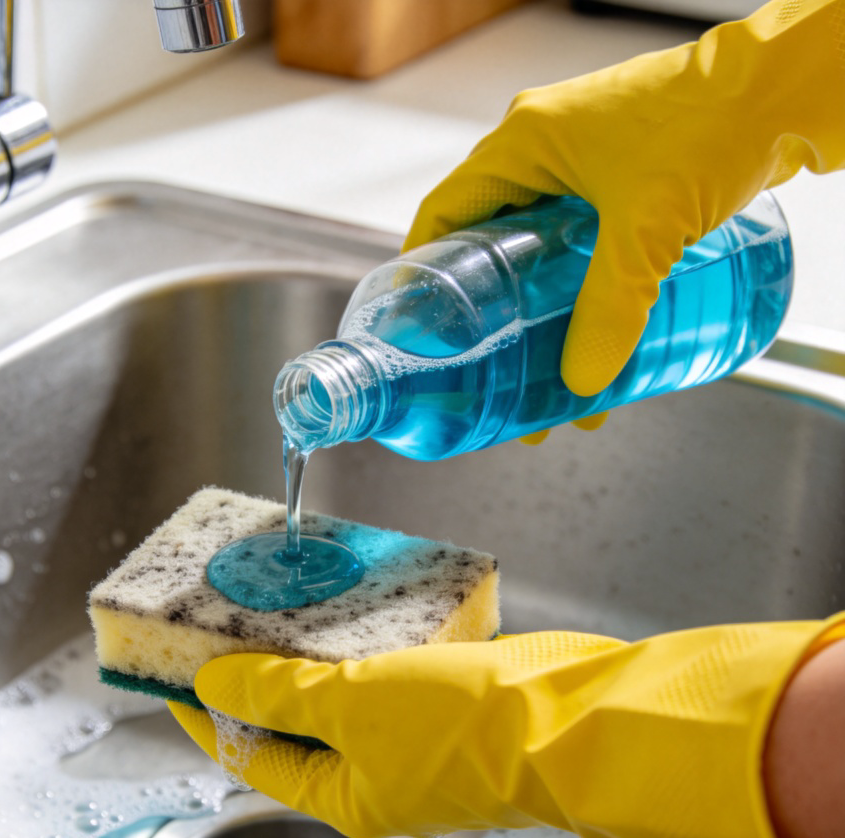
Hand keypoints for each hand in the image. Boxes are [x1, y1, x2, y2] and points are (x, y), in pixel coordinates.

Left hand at [169, 617, 843, 837]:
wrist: (571, 716)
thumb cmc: (462, 728)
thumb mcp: (353, 705)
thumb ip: (279, 691)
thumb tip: (213, 679)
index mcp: (343, 794)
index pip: (250, 755)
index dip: (206, 715)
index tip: (170, 675)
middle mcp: (373, 768)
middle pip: (292, 721)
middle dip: (256, 674)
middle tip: (221, 622)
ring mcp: (409, 729)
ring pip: (338, 687)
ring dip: (306, 649)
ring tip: (271, 601)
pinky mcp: (441, 689)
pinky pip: (381, 663)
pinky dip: (356, 636)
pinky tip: (340, 597)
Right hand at [404, 0, 844, 396]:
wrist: (787, 89)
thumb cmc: (715, 122)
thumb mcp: (647, 228)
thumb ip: (612, 308)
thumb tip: (583, 378)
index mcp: (522, 143)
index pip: (444, 213)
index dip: (424, 272)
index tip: (419, 324)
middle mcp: (543, 148)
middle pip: (491, 241)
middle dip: (492, 309)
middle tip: (489, 364)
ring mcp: (583, 161)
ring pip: (538, 248)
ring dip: (539, 307)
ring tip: (546, 368)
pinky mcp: (621, 176)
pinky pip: (579, 242)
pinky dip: (579, 288)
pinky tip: (599, 335)